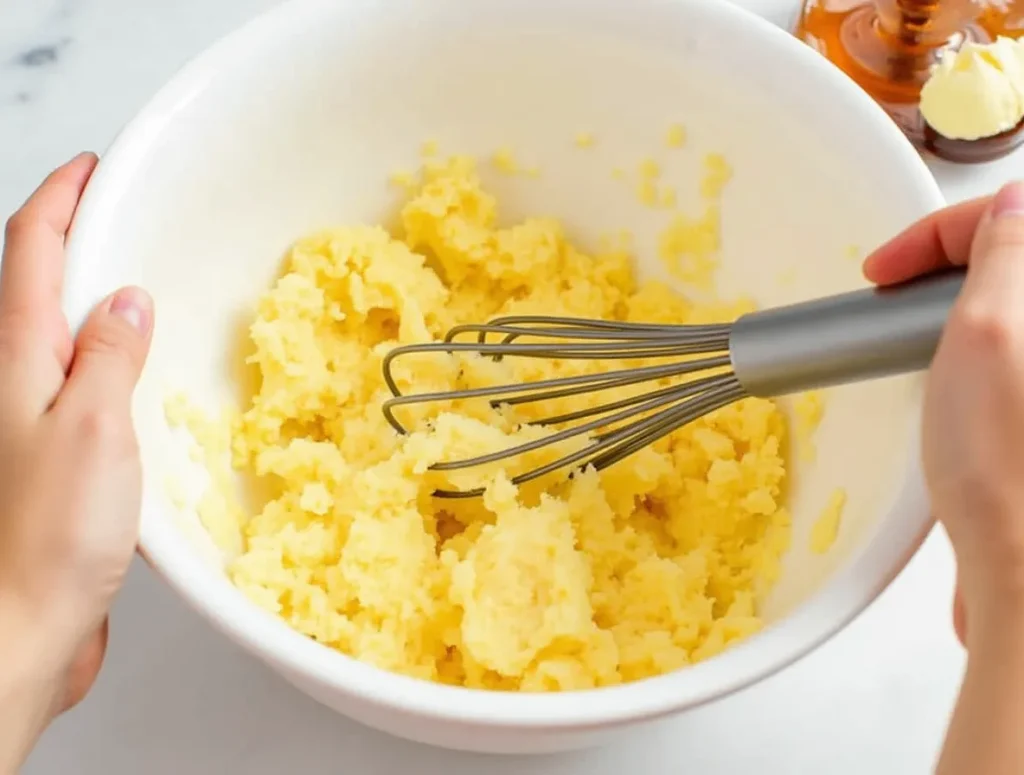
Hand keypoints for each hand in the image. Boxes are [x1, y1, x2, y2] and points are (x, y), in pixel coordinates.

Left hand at [0, 153, 152, 769]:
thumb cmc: (44, 538)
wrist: (19, 631)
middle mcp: (19, 384)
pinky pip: (90, 391)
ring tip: (148, 284)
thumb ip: (109, 357)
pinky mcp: (63, 461)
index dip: (61, 200)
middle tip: (125, 215)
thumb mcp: (90, 427)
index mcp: (19, 361)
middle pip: (42, 287)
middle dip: (78, 240)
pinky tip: (150, 381)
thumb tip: (127, 300)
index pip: (31, 252)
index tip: (94, 167)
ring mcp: (37, 423)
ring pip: (68, 339)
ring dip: (101, 302)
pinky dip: (118, 366)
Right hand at [866, 184, 1023, 774]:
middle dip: (940, 273)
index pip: (1003, 220)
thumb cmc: (1002, 462)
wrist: (1021, 566)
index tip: (879, 276)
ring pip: (993, 312)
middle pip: (999, 266)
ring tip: (912, 355)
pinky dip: (963, 362)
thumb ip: (1004, 251)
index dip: (931, 235)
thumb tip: (1013, 199)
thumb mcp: (989, 333)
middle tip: (892, 309)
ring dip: (946, 318)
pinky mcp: (1020, 414)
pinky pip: (995, 361)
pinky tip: (945, 395)